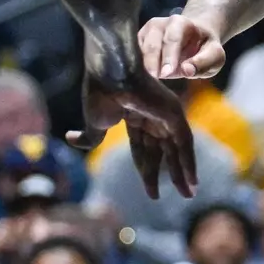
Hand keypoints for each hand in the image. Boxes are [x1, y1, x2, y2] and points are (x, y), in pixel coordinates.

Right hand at [69, 54, 197, 198]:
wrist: (109, 68)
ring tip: (188, 194)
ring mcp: (165, 114)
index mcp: (134, 116)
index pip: (143, 149)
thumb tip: (72, 139)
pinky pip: (184, 143)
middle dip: (169, 174)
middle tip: (181, 195)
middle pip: (162, 152)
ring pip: (177, 150)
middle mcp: (153, 116)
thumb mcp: (93, 121)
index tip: (151, 191)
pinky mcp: (174, 114)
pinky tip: (191, 181)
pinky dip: (188, 162)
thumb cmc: (99, 90)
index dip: (147, 170)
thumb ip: (89, 136)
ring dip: (183, 173)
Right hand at [139, 14, 227, 79]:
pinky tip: (143, 77)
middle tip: (157, 77)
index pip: (173, 38)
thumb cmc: (205, 48)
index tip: (167, 73)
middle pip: (153, 44)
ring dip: (145, 66)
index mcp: (181, 23)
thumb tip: (187, 71)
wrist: (193, 39)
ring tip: (152, 79)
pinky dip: (137, 66)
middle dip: (153, 62)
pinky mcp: (138, 42)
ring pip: (140, 50)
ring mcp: (146, 32)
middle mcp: (160, 24)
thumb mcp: (215, 56)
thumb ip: (204, 62)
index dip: (169, 56)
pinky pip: (133, 55)